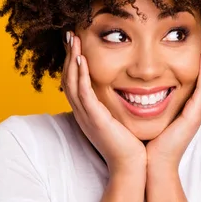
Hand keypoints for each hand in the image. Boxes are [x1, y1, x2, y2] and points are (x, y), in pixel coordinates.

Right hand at [61, 31, 146, 175]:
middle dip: (68, 55)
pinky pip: (83, 94)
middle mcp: (83, 113)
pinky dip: (81, 75)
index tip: (76, 43)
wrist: (132, 167)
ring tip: (73, 40)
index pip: (74, 82)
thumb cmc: (130, 145)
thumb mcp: (119, 120)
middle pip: (68, 79)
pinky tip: (82, 59)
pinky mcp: (95, 120)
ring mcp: (87, 116)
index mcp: (88, 112)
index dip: (73, 62)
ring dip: (72, 59)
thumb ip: (116, 105)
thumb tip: (125, 90)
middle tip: (69, 34)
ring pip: (72, 83)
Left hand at [145, 33, 200, 171]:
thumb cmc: (149, 141)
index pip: (199, 76)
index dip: (198, 58)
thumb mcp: (151, 113)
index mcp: (188, 105)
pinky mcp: (195, 115)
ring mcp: (198, 110)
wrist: (152, 164)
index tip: (193, 39)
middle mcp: (197, 106)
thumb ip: (150, 99)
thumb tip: (136, 82)